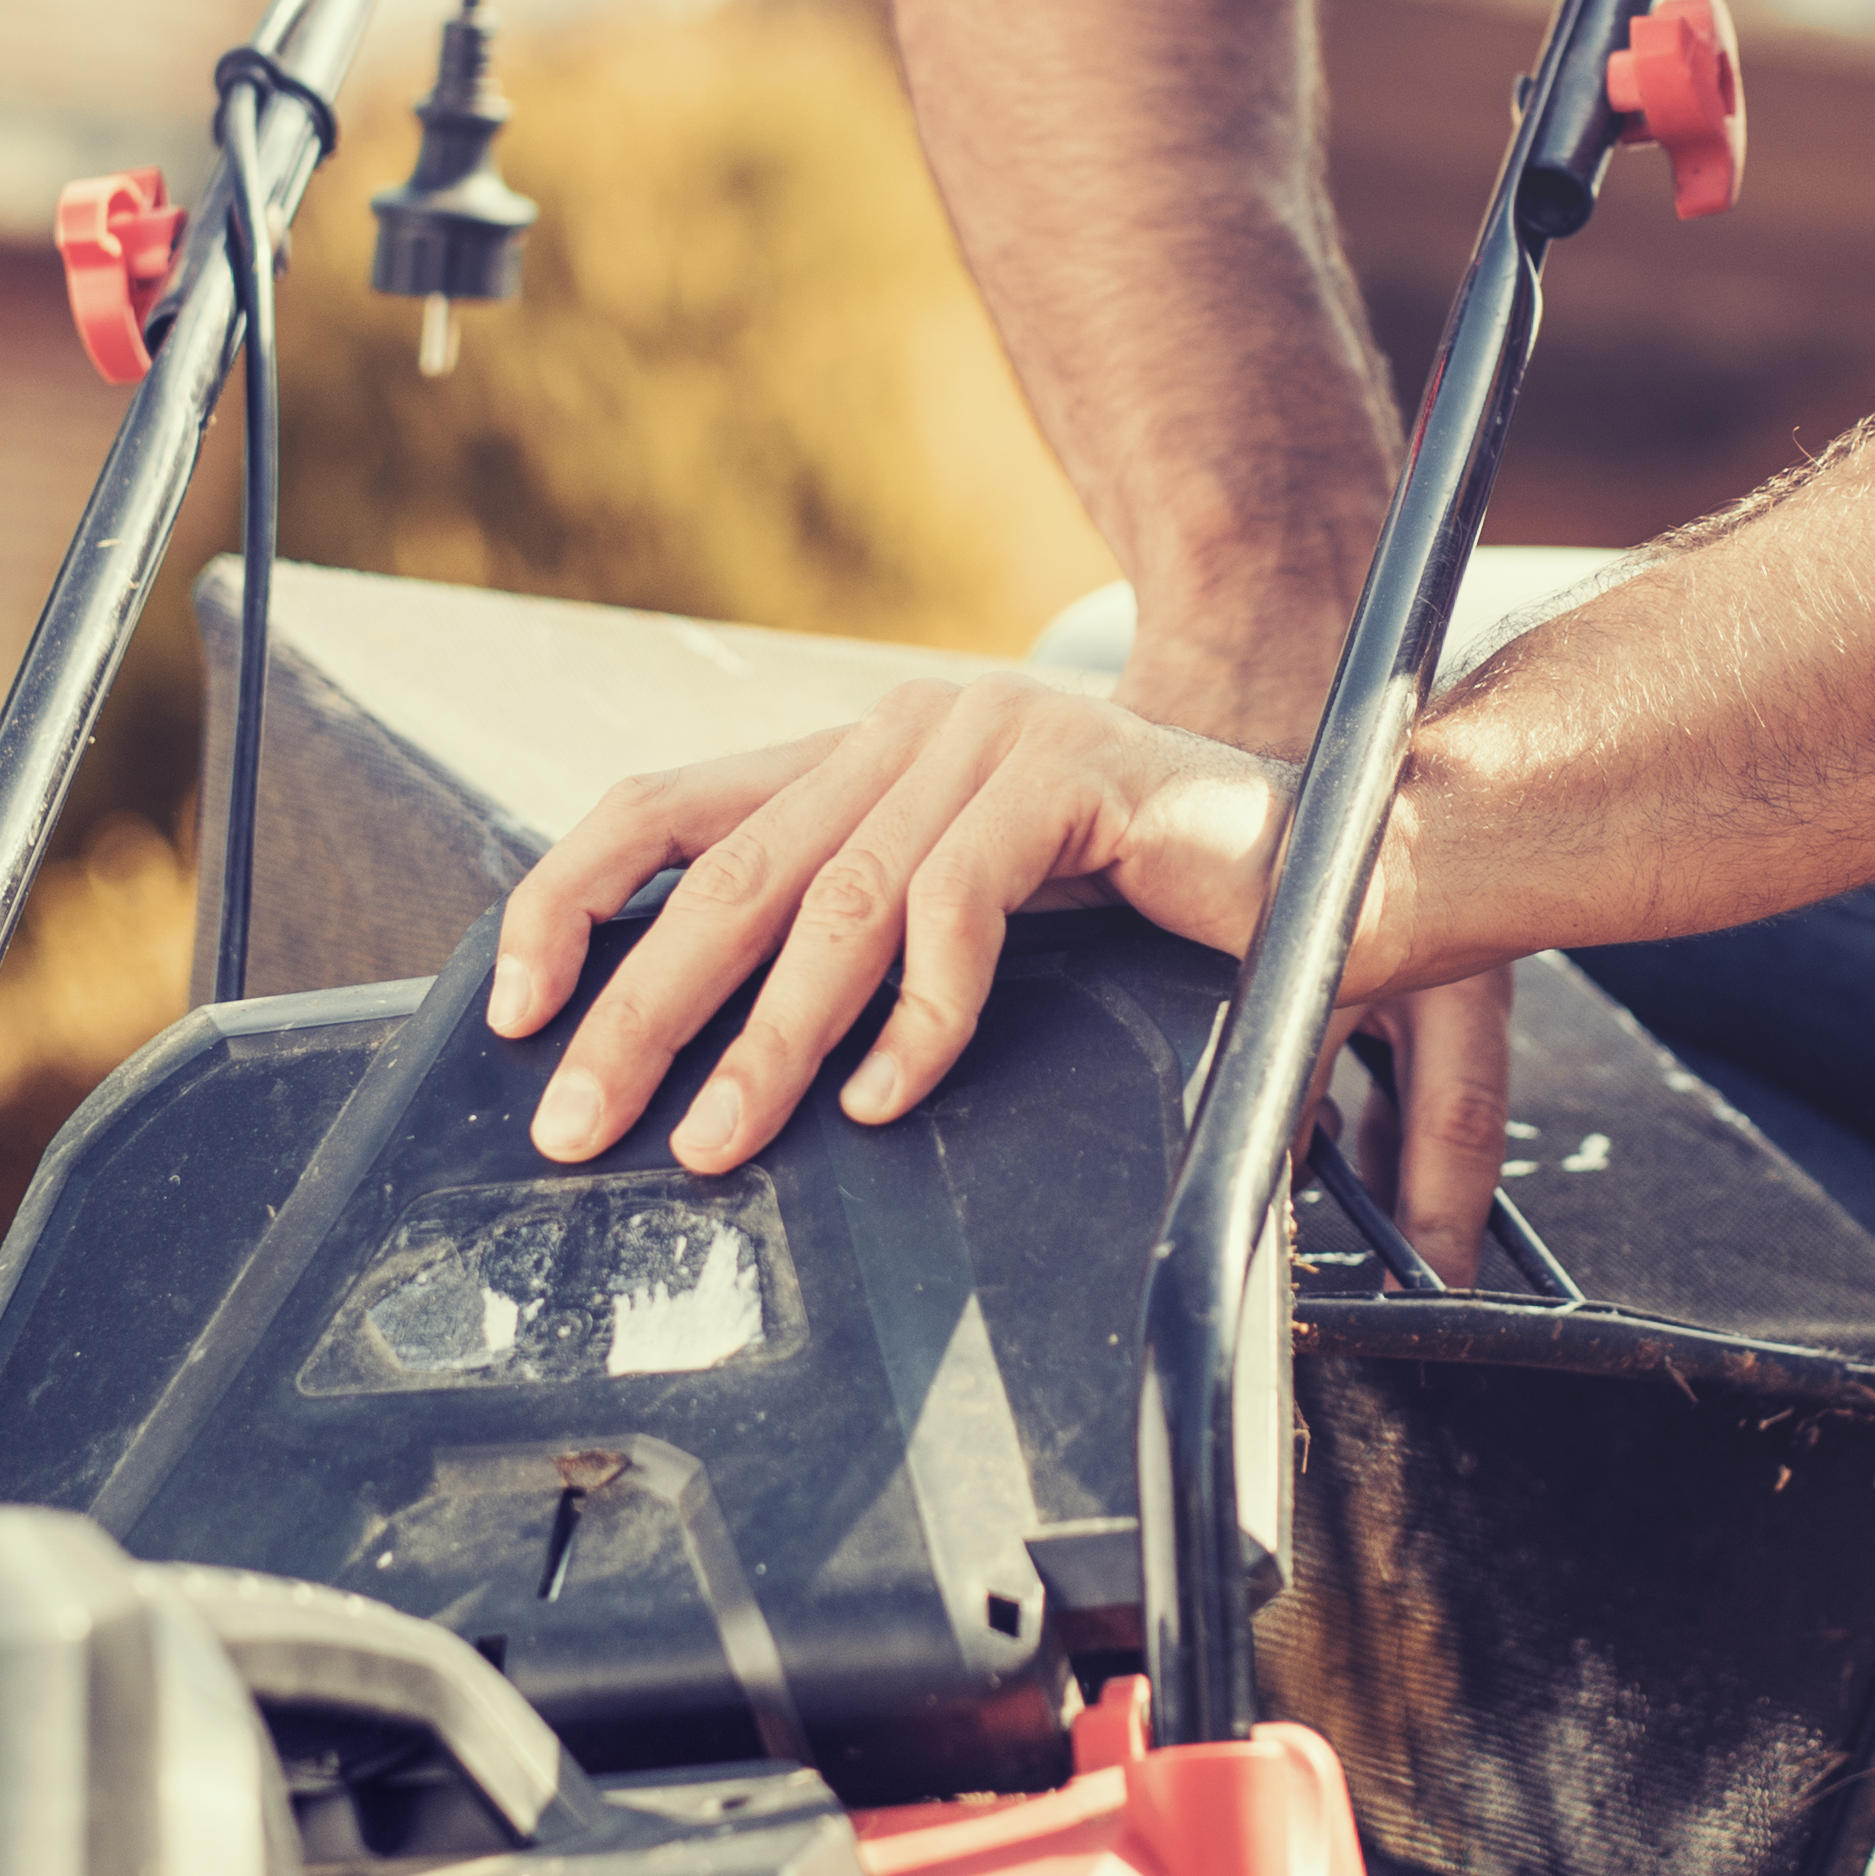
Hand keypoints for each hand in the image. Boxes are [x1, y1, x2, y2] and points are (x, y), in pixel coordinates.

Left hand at [485, 674, 1500, 1247]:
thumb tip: (723, 1056)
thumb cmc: (1173, 910)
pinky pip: (957, 909)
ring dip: (760, 1043)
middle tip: (577, 1124)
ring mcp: (993, 742)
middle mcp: (913, 732)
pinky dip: (915, 1020)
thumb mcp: (982, 923)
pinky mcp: (1074, 780)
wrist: (1364, 855)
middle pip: (726, 875)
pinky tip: (888, 1100)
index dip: (573, 896)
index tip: (510, 1007)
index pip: (670, 805)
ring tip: (714, 1143)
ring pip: (830, 905)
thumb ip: (868, 950)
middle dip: (636, 1012)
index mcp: (872, 754)